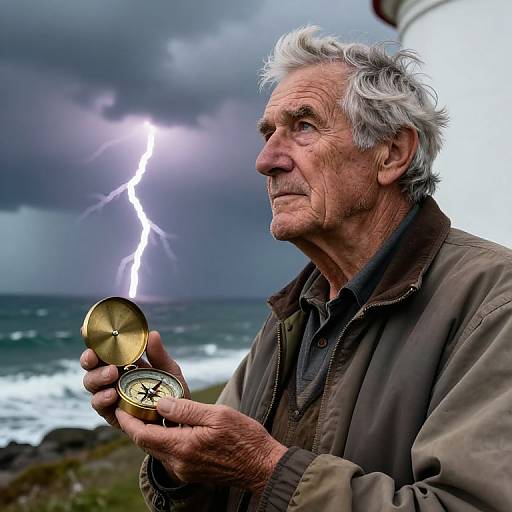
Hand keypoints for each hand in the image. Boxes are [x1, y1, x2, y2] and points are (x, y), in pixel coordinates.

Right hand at [80, 330, 189, 428]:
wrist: (177, 419)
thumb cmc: (171, 390)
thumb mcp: (169, 370)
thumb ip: (159, 355)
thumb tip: (153, 333)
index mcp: (123, 360)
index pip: (104, 347)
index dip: (93, 339)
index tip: (85, 329)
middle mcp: (112, 375)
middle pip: (91, 364)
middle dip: (88, 358)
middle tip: (94, 356)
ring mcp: (109, 393)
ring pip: (91, 383)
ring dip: (97, 377)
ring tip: (112, 374)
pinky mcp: (111, 412)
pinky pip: (99, 405)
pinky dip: (102, 398)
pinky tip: (112, 394)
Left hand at [116, 398, 287, 493]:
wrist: (263, 466)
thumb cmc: (245, 438)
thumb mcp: (217, 415)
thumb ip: (186, 409)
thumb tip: (161, 402)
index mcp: (183, 447)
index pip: (143, 435)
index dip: (128, 421)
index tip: (119, 407)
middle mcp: (179, 463)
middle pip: (146, 443)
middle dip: (135, 425)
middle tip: (130, 404)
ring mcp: (185, 469)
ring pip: (156, 449)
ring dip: (149, 432)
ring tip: (146, 410)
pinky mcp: (191, 471)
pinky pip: (169, 454)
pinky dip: (162, 439)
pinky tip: (168, 425)